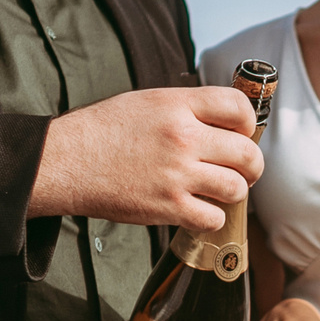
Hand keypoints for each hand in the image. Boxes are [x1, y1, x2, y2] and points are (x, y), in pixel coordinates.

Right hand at [29, 87, 263, 229]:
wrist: (68, 161)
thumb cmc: (104, 131)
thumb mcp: (148, 102)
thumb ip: (188, 109)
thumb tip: (225, 123)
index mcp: (178, 105)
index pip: (239, 107)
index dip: (248, 123)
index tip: (241, 134)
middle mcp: (183, 137)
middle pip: (246, 153)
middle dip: (251, 166)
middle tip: (243, 171)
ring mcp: (177, 174)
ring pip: (236, 188)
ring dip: (233, 192)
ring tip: (219, 191)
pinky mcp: (168, 207)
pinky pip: (214, 218)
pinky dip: (212, 218)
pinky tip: (198, 209)